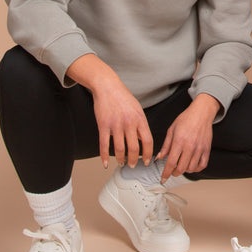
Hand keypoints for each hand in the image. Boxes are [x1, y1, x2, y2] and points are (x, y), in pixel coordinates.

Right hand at [66, 54, 152, 168]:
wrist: (108, 86)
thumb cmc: (123, 97)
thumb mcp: (137, 109)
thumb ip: (140, 124)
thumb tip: (143, 139)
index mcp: (140, 119)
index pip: (148, 141)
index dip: (148, 154)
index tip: (147, 161)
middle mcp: (129, 123)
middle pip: (134, 148)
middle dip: (134, 160)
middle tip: (132, 165)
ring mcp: (116, 125)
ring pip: (119, 149)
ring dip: (121, 159)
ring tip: (121, 163)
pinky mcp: (103, 125)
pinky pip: (104, 145)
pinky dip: (104, 156)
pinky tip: (105, 163)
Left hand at [156, 93, 220, 181]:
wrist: (201, 112)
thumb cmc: (186, 119)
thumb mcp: (171, 130)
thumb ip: (165, 145)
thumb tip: (159, 157)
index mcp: (179, 141)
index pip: (171, 163)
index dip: (166, 173)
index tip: (163, 178)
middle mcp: (190, 146)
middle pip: (181, 168)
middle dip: (174, 173)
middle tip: (172, 171)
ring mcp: (199, 148)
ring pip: (191, 168)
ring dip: (185, 170)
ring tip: (182, 166)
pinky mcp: (207, 149)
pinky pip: (202, 165)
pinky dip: (196, 169)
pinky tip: (192, 165)